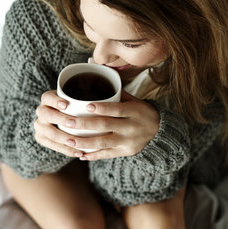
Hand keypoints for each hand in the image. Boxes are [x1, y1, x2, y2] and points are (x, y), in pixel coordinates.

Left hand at [34, 90, 159, 160]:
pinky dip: (93, 155)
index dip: (101, 108)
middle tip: (67, 122)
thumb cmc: (140, 112)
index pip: (116, 109)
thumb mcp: (133, 100)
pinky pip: (107, 155)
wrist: (160, 132)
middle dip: (85, 124)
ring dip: (85, 142)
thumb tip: (96, 73)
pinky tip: (80, 154)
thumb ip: (116, 92)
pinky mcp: (125, 152)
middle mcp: (131, 126)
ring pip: (104, 142)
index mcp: (133, 111)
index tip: (86, 105)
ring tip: (69, 141)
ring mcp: (128, 141)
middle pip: (106, 126)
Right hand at [34, 90, 84, 157]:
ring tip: (76, 142)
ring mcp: (40, 126)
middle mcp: (41, 112)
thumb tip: (104, 101)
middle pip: (47, 115)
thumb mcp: (74, 101)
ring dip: (64, 138)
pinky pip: (54, 146)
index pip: (47, 98)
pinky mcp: (42, 138)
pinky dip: (67, 150)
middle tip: (72, 124)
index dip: (55, 101)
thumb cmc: (73, 108)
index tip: (66, 105)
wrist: (60, 120)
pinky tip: (79, 152)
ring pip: (50, 133)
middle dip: (61, 120)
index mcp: (47, 99)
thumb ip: (82, 101)